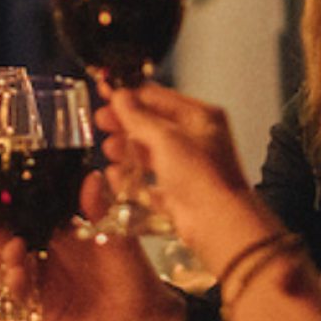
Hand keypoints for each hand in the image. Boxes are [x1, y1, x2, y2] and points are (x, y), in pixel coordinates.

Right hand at [0, 173, 185, 320]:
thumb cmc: (135, 276)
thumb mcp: (118, 239)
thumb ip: (99, 210)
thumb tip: (92, 176)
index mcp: (60, 231)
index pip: (21, 214)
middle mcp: (46, 252)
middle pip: (2, 237)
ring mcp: (41, 278)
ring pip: (2, 263)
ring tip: (11, 250)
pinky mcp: (41, 304)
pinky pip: (17, 291)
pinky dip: (12, 281)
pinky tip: (16, 274)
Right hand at [97, 86, 275, 268]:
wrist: (217, 224)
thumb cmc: (204, 178)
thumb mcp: (166, 138)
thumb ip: (139, 117)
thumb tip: (121, 97)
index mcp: (200, 117)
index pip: (158, 98)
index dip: (130, 97)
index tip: (107, 97)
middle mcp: (196, 140)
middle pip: (152, 124)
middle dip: (125, 124)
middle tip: (103, 122)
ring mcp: (187, 167)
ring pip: (150, 152)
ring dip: (127, 150)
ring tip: (111, 150)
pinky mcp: (178, 192)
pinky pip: (149, 181)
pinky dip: (133, 178)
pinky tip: (117, 176)